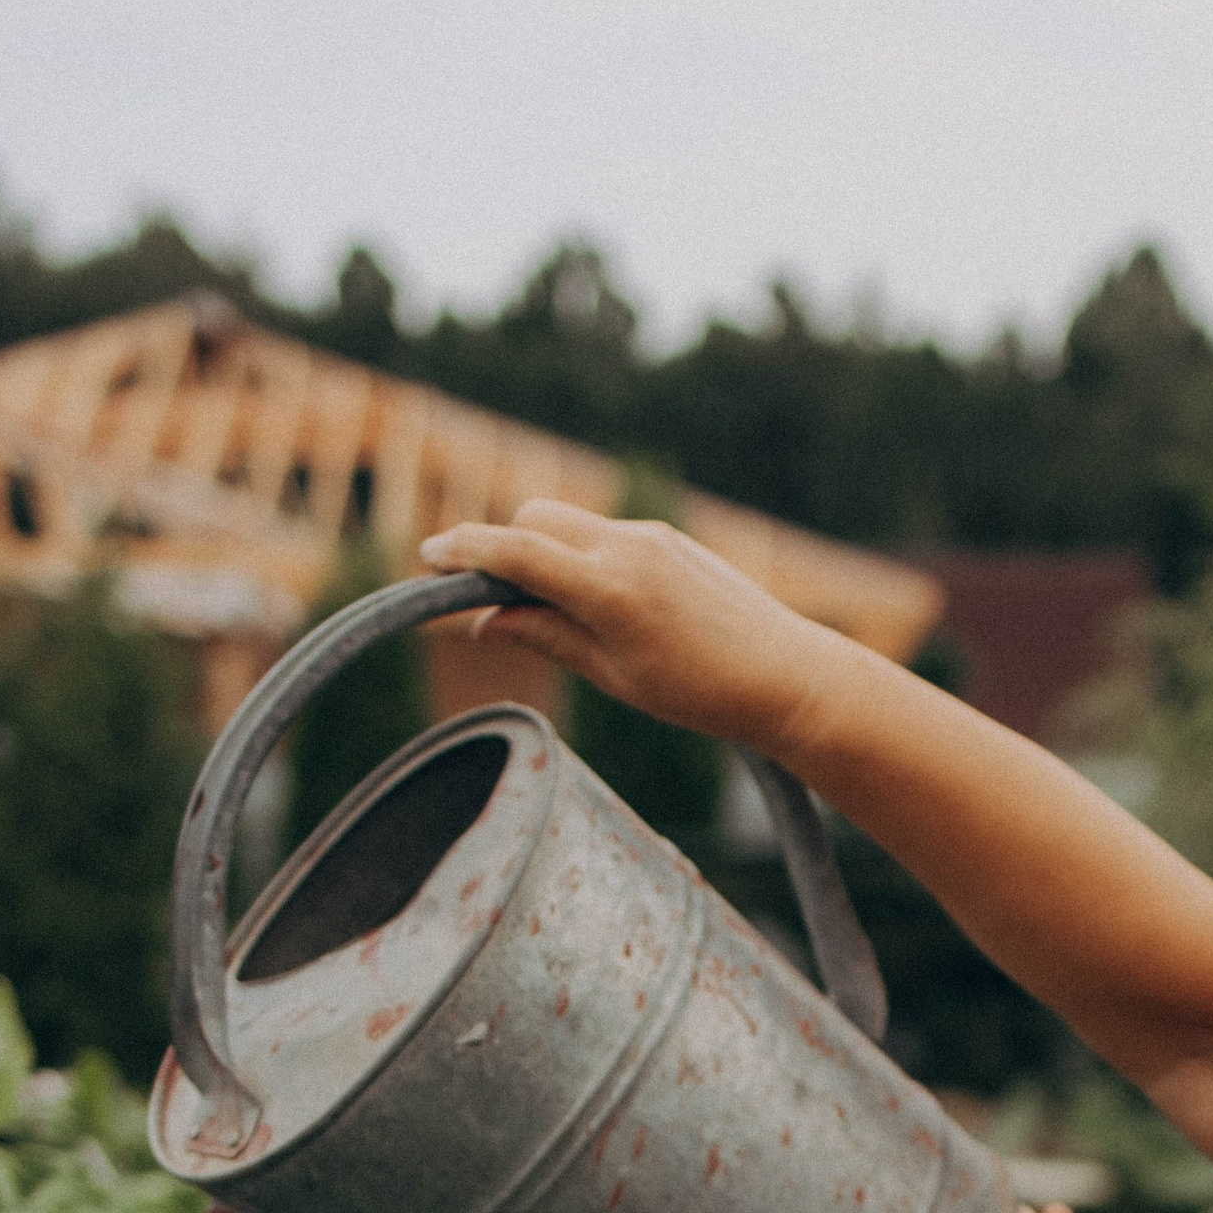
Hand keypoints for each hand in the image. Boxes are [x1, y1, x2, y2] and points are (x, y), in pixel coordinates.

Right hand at [417, 501, 837, 750]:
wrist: (784, 675)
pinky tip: (602, 608)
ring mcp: (650, 537)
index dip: (465, 551)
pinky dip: (581, 559)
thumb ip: (548, 637)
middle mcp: (626, 548)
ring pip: (569, 525)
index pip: (516, 552)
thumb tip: (487, 621)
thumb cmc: (700, 692)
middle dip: (504, 548)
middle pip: (535, 520)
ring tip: (554, 614)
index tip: (428, 557)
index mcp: (608, 589)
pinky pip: (604, 537)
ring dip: (544, 554)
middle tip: (493, 600)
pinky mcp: (668, 540)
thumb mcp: (614, 675)